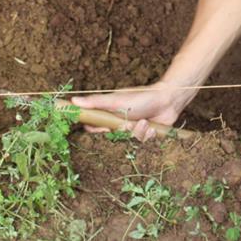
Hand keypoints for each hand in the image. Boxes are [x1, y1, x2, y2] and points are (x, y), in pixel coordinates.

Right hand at [71, 80, 192, 141]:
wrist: (168, 101)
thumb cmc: (141, 97)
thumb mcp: (116, 100)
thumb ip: (96, 102)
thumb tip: (73, 101)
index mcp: (109, 113)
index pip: (93, 126)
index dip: (96, 129)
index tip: (103, 127)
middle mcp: (118, 123)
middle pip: (110, 136)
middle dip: (121, 131)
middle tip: (128, 123)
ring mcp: (131, 130)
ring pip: (126, 141)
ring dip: (136, 132)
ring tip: (144, 122)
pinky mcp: (143, 137)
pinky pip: (140, 144)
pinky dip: (146, 135)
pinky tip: (152, 127)